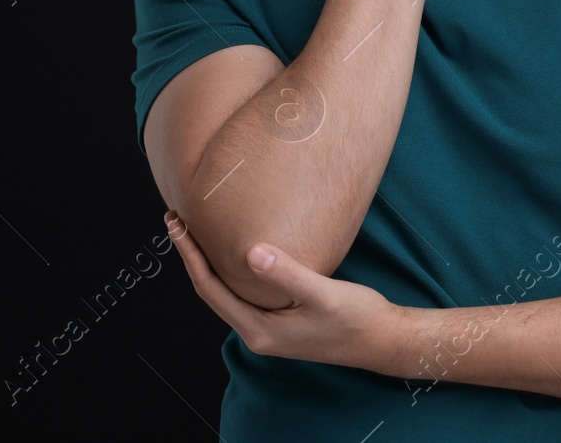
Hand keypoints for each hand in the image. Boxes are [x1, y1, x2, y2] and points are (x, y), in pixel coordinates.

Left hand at [165, 209, 402, 372]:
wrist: (383, 341)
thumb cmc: (357, 318)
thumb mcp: (323, 294)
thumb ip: (287, 274)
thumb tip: (249, 252)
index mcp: (258, 330)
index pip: (209, 289)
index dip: (190, 255)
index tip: (176, 224)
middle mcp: (257, 332)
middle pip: (211, 290)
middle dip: (192, 255)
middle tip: (178, 219)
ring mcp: (268, 327)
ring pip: (227, 291)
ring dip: (209, 261)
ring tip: (198, 231)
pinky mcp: (280, 319)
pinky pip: (244, 292)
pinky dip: (231, 269)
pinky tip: (235, 251)